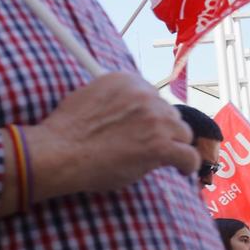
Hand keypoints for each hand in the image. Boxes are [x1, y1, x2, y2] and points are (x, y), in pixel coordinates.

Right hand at [22, 73, 200, 200]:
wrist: (60, 152)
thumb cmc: (67, 131)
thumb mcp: (88, 98)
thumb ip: (114, 98)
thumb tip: (124, 107)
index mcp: (126, 80)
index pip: (153, 95)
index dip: (151, 114)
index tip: (147, 126)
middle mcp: (144, 95)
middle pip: (170, 113)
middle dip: (162, 129)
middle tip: (150, 144)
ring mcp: (155, 120)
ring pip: (182, 133)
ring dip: (174, 144)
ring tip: (166, 158)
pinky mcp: (160, 146)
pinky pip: (189, 156)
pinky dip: (187, 164)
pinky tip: (181, 169)